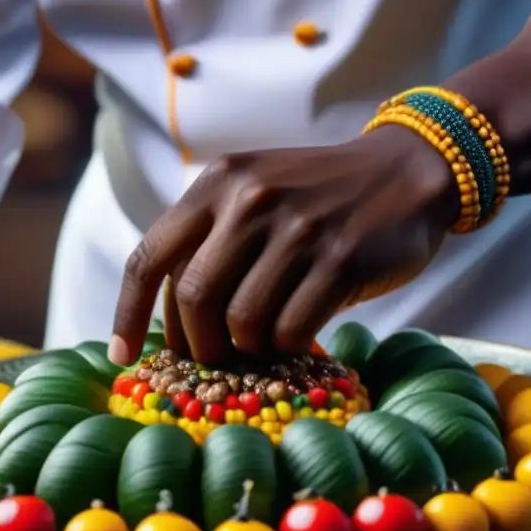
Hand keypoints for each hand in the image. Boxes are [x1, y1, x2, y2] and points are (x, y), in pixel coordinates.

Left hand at [110, 125, 458, 365]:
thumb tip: (165, 320)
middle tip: (216, 360)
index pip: (150, 257)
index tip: (124, 356)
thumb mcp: (254, 190)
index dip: (128, 314)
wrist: (405, 171)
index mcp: (218, 183)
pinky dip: (288, 346)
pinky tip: (300, 336)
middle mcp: (251, 199)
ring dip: (249, 348)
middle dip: (198, 345)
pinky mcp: (341, 260)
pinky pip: (291, 329)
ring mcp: (299, 229)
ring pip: (242, 322)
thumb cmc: (317, 195)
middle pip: (193, 300)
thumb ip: (209, 238)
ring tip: (265, 343)